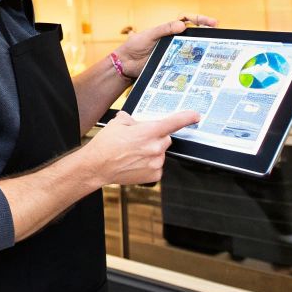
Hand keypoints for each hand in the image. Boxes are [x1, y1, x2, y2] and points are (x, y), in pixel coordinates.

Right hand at [82, 109, 201, 186]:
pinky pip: (157, 166)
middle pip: (165, 138)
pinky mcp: (154, 176)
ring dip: (152, 152)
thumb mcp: (117, 123)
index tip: (195, 116)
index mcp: (149, 132)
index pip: (174, 122)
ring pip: (161, 153)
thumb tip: (135, 122)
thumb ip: (131, 119)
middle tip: (139, 140)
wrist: (97, 166)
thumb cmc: (105, 145)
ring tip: (133, 154)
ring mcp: (156, 163)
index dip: (187, 118)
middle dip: (156, 137)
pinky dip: (149, 164)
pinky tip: (136, 163)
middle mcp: (155, 147)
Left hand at [113, 13, 217, 76]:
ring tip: (214, 49)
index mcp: (168, 28)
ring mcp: (174, 51)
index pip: (188, 20)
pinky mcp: (172, 64)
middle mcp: (174, 39)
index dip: (200, 20)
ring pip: (192, 48)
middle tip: (218, 34)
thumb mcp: (149, 35)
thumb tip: (182, 25)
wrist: (126, 64)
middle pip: (194, 34)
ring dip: (203, 48)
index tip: (212, 23)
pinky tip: (201, 65)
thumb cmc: (135, 46)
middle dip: (208, 33)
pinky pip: (185, 62)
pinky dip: (194, 63)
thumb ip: (164, 29)